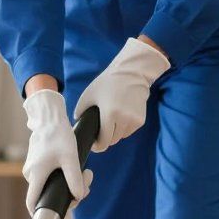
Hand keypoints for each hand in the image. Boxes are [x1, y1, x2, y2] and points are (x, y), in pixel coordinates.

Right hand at [22, 89, 92, 212]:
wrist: (49, 119)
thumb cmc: (58, 135)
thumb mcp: (70, 157)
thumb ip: (75, 179)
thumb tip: (79, 196)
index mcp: (36, 174)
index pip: (31, 201)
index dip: (38, 212)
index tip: (50, 217)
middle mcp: (31, 173)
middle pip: (47, 194)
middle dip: (69, 195)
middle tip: (88, 185)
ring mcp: (33, 168)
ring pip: (50, 185)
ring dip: (68, 184)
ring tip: (87, 173)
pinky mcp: (37, 163)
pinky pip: (49, 177)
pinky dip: (63, 176)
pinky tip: (76, 170)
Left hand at [74, 37, 170, 151]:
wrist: (132, 72)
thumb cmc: (108, 82)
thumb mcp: (89, 94)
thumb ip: (80, 110)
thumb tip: (77, 122)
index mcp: (110, 114)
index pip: (104, 141)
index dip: (97, 145)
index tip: (94, 144)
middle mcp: (124, 119)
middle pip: (112, 140)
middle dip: (105, 138)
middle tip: (100, 131)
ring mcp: (134, 120)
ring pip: (121, 136)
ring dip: (115, 133)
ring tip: (111, 120)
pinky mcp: (141, 120)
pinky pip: (129, 131)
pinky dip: (124, 128)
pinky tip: (121, 116)